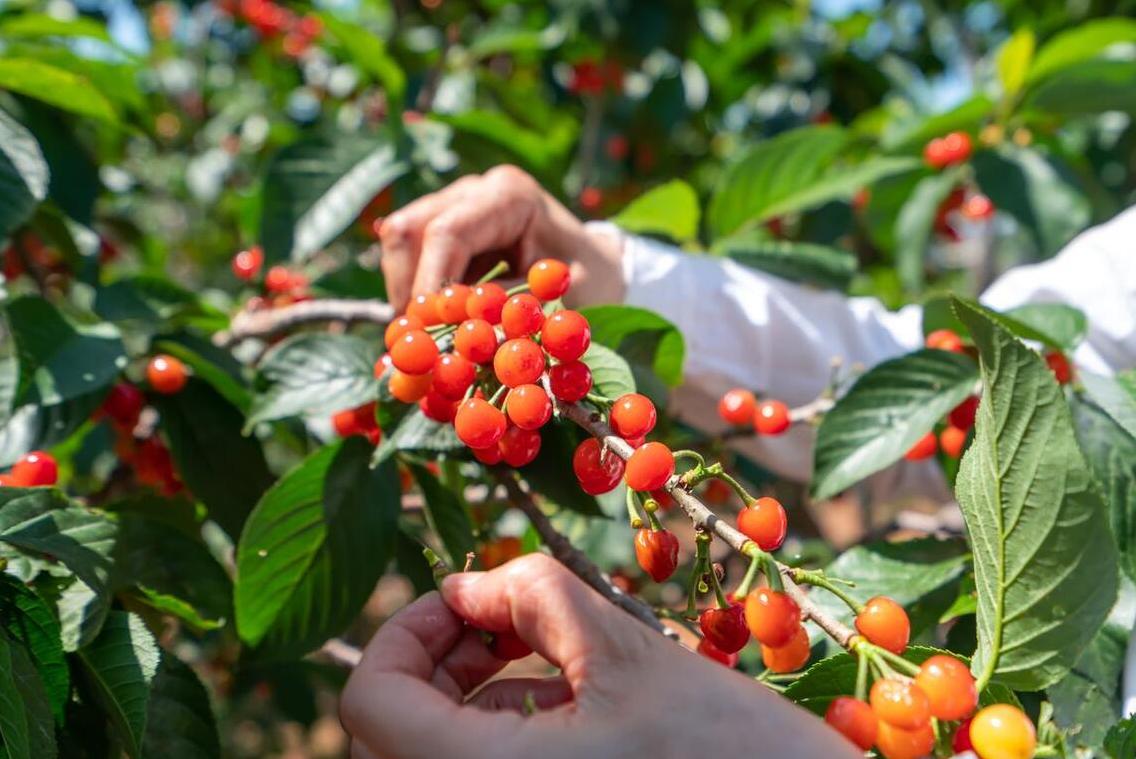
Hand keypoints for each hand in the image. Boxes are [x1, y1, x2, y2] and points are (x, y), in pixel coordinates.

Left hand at [339, 554, 859, 758]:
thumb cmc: (734, 755)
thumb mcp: (628, 653)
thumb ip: (533, 597)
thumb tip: (468, 581)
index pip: (369, 702)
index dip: (405, 631)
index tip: (468, 596)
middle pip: (396, 729)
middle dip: (447, 657)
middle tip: (513, 616)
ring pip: (443, 752)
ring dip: (480, 693)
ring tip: (564, 656)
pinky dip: (511, 730)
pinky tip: (579, 703)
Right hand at [376, 166, 623, 311]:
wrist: (597, 267)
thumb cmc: (589, 280)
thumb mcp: (565, 298)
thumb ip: (514, 310)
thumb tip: (464, 333)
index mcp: (509, 197)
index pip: (446, 232)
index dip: (429, 282)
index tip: (426, 328)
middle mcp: (475, 191)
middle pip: (409, 230)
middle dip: (407, 287)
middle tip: (418, 337)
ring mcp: (455, 205)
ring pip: (400, 242)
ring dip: (405, 291)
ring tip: (427, 334)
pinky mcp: (444, 227)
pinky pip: (410, 256)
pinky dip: (414, 292)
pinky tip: (433, 324)